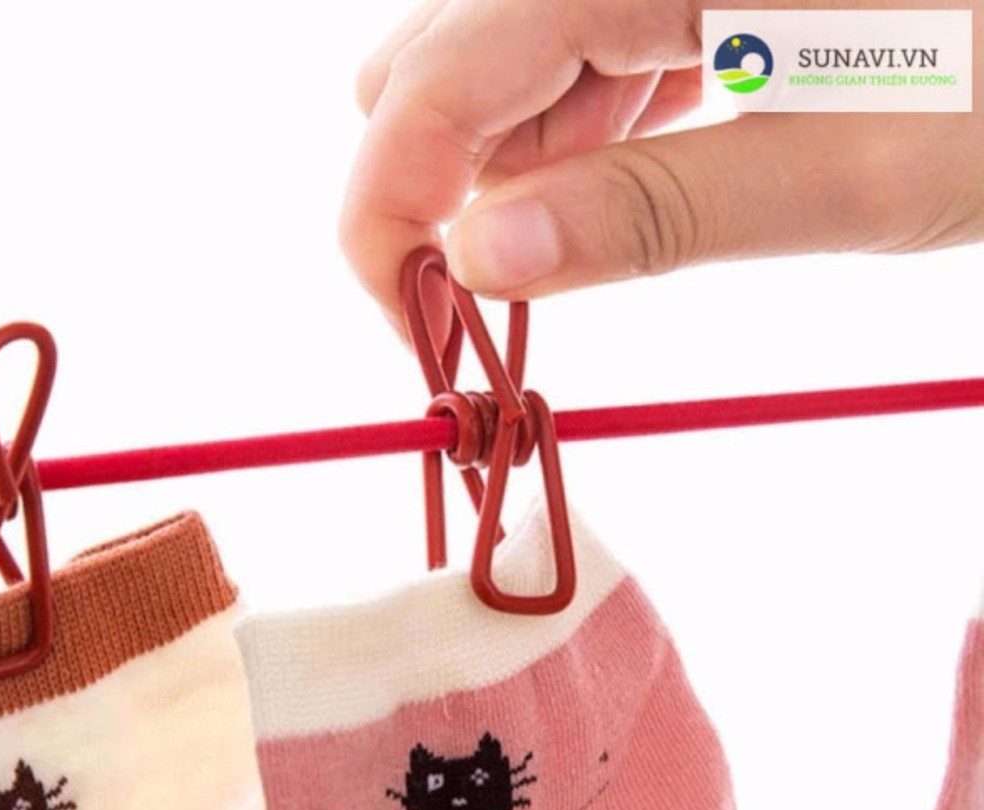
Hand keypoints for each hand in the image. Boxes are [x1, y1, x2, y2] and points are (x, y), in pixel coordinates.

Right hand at [340, 0, 983, 333]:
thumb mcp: (844, 171)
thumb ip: (652, 210)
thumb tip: (475, 262)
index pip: (429, 88)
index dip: (386, 219)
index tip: (415, 330)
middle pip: (434, 69)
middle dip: (432, 200)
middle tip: (493, 307)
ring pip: (492, 68)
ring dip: (504, 176)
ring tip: (595, 241)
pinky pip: (566, 58)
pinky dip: (566, 139)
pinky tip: (632, 172)